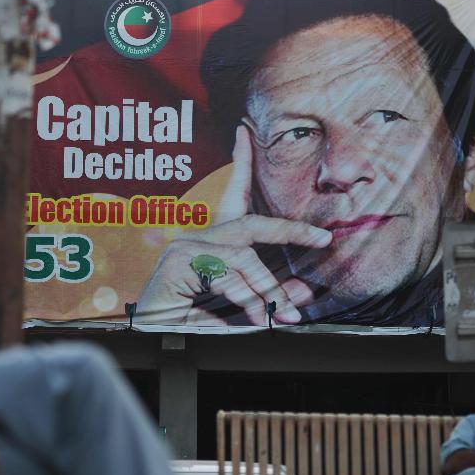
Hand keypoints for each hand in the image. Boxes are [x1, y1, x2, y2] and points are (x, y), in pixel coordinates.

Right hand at [137, 126, 332, 324]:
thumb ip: (268, 299)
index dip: (240, 164)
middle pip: (251, 223)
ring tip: (286, 316)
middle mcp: (197, 240)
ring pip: (244, 258)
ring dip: (269, 289)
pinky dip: (248, 299)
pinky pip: (227, 274)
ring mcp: (185, 249)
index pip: (231, 198)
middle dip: (291, 230)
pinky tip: (259, 320)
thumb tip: (304, 291)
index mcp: (211, 245)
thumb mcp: (239, 310)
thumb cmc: (189, 324)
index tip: (244, 134)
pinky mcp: (179, 263)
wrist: (152, 341)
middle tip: (322, 239)